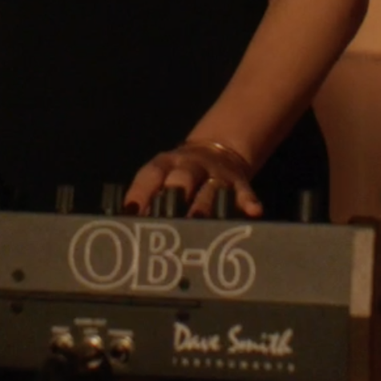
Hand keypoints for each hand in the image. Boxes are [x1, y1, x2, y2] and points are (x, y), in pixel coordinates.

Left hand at [125, 139, 261, 218]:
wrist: (217, 150)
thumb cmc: (178, 176)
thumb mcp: (160, 178)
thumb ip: (146, 200)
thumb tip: (126, 230)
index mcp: (166, 164)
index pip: (150, 175)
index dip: (140, 192)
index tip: (131, 214)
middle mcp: (191, 166)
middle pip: (182, 177)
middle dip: (175, 195)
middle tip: (169, 222)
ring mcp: (216, 174)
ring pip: (211, 187)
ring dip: (205, 204)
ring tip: (200, 223)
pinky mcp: (238, 182)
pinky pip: (244, 192)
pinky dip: (248, 201)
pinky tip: (253, 212)